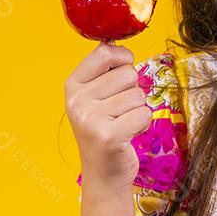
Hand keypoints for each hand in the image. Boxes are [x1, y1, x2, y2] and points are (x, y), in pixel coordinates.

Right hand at [64, 42, 151, 189]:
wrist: (103, 173)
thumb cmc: (105, 129)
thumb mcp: (95, 97)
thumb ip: (104, 71)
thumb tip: (115, 41)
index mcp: (73, 85)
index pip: (105, 52)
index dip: (123, 58)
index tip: (122, 72)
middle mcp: (77, 101)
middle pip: (128, 73)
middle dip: (133, 90)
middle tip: (119, 111)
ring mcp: (90, 118)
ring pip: (138, 95)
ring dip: (138, 110)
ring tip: (122, 123)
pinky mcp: (108, 135)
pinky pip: (144, 114)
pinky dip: (143, 124)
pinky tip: (128, 134)